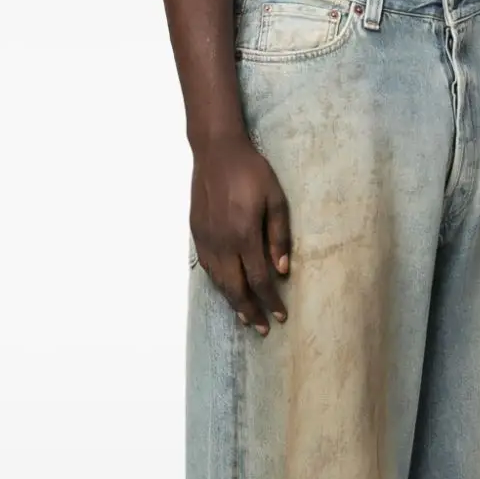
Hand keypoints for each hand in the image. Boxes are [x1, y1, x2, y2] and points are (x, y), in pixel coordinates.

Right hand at [191, 133, 291, 335]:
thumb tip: (282, 270)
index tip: (281, 315)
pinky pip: (207, 268)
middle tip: (264, 328)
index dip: (271, 301)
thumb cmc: (251, 171)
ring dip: (233, 303)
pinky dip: (218, 284)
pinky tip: (227, 290)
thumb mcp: (276, 199)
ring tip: (246, 318)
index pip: (259, 280)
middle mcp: (222, 242)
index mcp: (244, 234)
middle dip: (251, 311)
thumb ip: (280, 236)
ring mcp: (206, 239)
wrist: (216, 150)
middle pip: (236, 288)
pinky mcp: (197, 233)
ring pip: (219, 282)